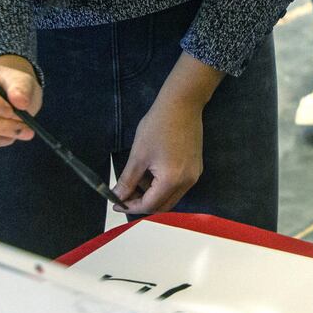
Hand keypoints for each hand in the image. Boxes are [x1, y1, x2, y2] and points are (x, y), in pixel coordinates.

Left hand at [112, 90, 205, 214]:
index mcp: (172, 180)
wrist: (182, 105)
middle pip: (163, 206)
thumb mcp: (138, 155)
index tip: (116, 203)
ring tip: (137, 179)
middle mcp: (187, 182)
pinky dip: (163, 186)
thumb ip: (127, 180)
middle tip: (125, 196)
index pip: (150, 205)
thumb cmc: (157, 127)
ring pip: (171, 197)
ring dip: (153, 195)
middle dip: (142, 204)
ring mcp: (194, 175)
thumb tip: (117, 196)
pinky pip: (178, 186)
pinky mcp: (196, 168)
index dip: (131, 207)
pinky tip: (152, 172)